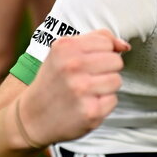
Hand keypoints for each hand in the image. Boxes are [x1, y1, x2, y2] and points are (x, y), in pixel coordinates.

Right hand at [20, 30, 129, 145]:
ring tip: (86, 92)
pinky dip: (103, 104)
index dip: (101, 53)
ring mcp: (81, 90)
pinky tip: (86, 105)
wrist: (31, 117)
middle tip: (87, 78)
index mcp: (66, 47)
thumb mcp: (64, 51)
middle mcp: (73, 67)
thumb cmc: (53, 80)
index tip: (87, 62)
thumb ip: (97, 39)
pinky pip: (113, 100)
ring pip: (117, 81)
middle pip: (116, 61)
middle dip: (106, 70)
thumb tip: (124, 45)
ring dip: (105, 87)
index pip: (107, 43)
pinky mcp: (90, 112)